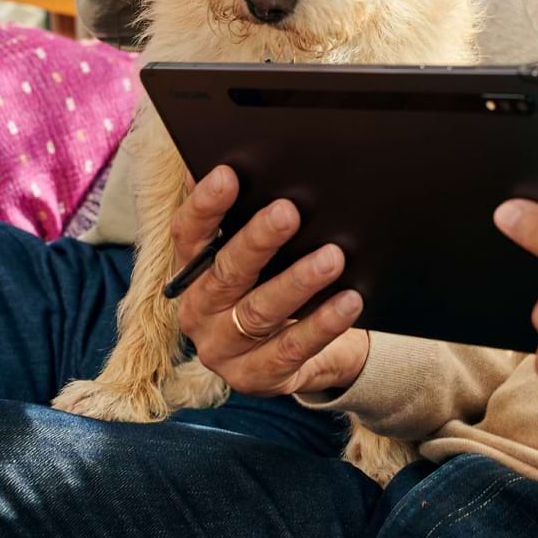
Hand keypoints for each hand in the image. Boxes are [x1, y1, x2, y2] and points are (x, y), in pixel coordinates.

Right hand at [172, 164, 369, 397]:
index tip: (229, 174)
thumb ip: (249, 214)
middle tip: (289, 212)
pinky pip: (292, 348)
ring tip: (332, 257)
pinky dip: (322, 324)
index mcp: (193, 272)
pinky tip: (349, 301)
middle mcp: (199, 312)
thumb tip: (246, 160)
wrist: (303, 353)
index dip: (206, 205)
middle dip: (258, 240)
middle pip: (227, 271)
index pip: (188, 234)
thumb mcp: (263, 254)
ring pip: (259, 311)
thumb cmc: (278, 284)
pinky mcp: (256, 378)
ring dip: (297, 282)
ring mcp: (224, 350)